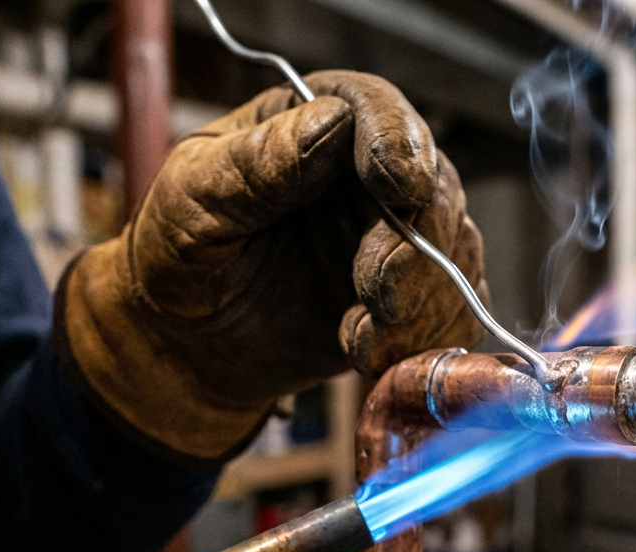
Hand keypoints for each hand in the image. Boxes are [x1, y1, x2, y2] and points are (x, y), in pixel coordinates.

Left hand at [59, 70, 486, 462]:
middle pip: (434, 187)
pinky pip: (456, 313)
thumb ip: (258, 164)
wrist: (187, 342)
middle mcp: (371, 172)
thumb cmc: (179, 253)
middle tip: (374, 291)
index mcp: (315, 122)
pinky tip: (368, 355)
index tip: (397, 184)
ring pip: (455, 254)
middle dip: (415, 247)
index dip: (398, 143)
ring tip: (357, 340)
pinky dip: (424, 341)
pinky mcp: (416, 296)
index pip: (377, 110)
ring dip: (420, 304)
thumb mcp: (193, 199)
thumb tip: (329, 122)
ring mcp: (400, 235)